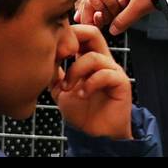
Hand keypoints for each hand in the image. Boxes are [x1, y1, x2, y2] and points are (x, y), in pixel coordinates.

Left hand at [53, 24, 133, 139]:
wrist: (96, 133)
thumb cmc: (82, 112)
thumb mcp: (61, 91)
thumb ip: (55, 76)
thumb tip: (47, 60)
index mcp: (88, 60)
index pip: (81, 35)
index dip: (67, 35)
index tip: (52, 49)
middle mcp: (102, 61)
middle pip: (93, 34)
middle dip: (75, 39)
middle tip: (62, 54)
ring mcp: (112, 70)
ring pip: (94, 57)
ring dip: (76, 71)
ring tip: (68, 87)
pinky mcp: (120, 82)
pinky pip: (105, 74)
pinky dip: (89, 84)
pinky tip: (82, 95)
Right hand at [76, 0, 153, 35]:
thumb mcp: (137, 8)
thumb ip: (122, 20)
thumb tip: (112, 31)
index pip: (91, 0)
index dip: (86, 13)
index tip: (83, 25)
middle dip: (87, 7)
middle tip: (80, 19)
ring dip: (97, 5)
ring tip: (91, 15)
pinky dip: (108, 2)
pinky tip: (106, 7)